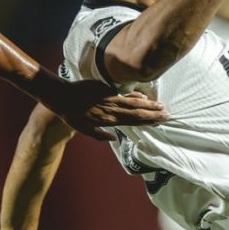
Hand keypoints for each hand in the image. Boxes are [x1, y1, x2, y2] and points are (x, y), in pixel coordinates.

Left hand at [45, 78, 168, 140]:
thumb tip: (115, 138)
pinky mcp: (105, 91)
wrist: (61, 96)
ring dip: (148, 106)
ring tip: (161, 106)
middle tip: (168, 115)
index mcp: (108, 121)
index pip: (132, 122)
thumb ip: (100, 135)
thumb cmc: (71, 114)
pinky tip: (144, 97)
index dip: (146, 123)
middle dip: (153, 115)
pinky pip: (123, 94)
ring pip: (132, 104)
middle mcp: (111, 111)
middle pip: (136, 114)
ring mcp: (109, 101)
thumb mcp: (84, 129)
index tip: (159, 122)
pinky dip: (134, 96)